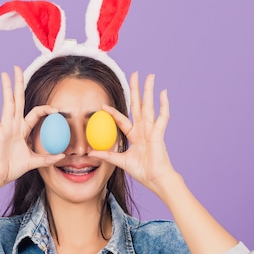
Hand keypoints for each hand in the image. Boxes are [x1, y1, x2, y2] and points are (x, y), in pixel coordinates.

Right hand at [0, 66, 64, 188]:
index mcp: (21, 130)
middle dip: (18, 83)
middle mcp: (12, 124)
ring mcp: (4, 127)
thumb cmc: (12, 168)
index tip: (55, 109)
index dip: (45, 109)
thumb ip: (47, 159)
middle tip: (17, 68)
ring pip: (6, 103)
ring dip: (6, 88)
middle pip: (17, 100)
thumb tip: (62, 156)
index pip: (34, 113)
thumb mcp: (34, 162)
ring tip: (5, 74)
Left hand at [90, 72, 176, 194]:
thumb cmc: (142, 171)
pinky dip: (163, 105)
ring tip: (150, 76)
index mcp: (134, 135)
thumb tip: (90, 152)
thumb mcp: (120, 161)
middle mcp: (143, 129)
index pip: (122, 119)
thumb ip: (107, 155)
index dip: (112, 112)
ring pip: (149, 106)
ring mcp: (151, 130)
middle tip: (134, 74)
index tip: (103, 104)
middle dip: (136, 90)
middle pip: (138, 105)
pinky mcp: (158, 133)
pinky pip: (162, 117)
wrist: (155, 179)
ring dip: (149, 91)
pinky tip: (163, 93)